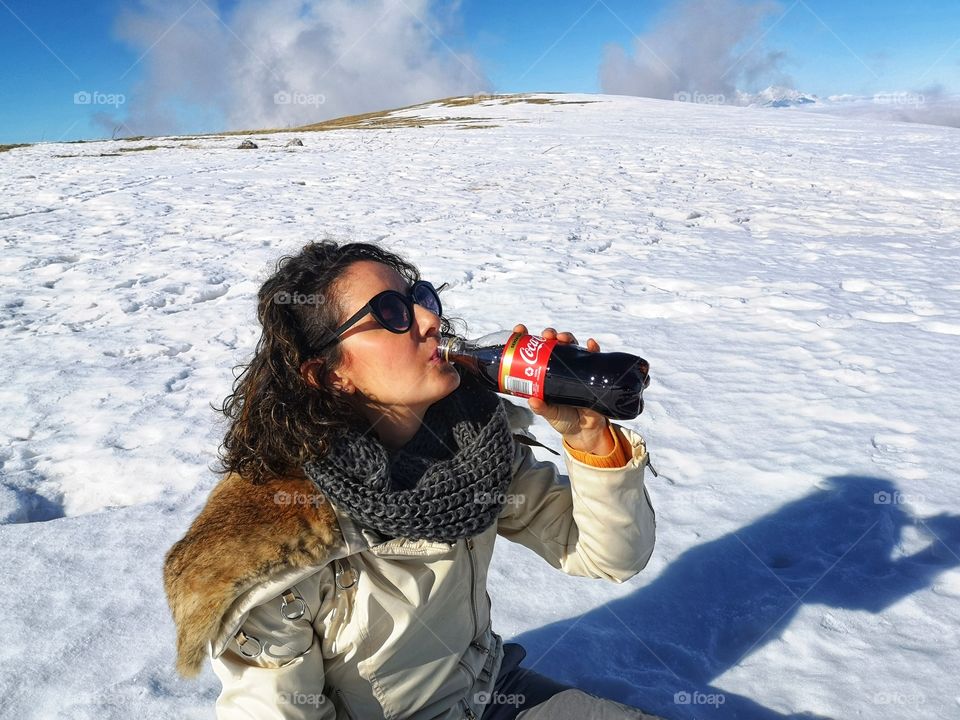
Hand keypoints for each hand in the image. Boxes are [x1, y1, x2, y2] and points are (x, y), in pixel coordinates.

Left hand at [512, 324, 613, 453]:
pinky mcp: (592, 372)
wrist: (586, 431)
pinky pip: (594, 357)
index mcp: (544, 374)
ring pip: (571, 346)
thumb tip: (532, 401)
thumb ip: (543, 409)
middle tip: (546, 335)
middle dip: (549, 335)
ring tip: (563, 339)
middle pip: (553, 344)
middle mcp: (559, 367)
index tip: (520, 330)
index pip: (533, 352)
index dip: (526, 339)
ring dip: (567, 338)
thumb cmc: (564, 419)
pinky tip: (590, 344)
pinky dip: (592, 348)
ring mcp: (575, 368)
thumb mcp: (551, 414)